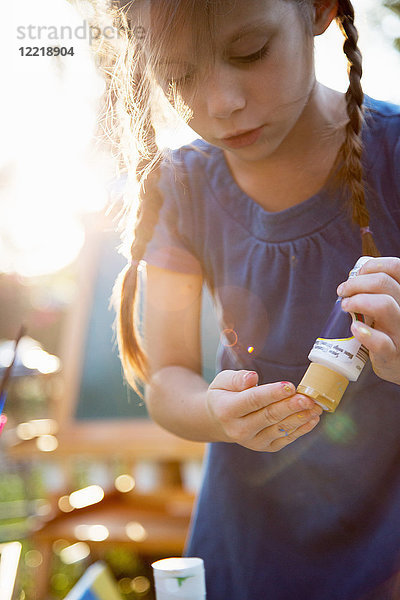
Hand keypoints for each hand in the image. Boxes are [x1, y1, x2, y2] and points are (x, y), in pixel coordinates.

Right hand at [206, 370, 321, 451]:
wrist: (219, 421)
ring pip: (280, 429)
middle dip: (290, 407)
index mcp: (226, 410)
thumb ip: (237, 379)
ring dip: (300, 418)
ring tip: (315, 407)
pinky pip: (285, 439)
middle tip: (308, 398)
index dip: (272, 393)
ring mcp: (252, 441)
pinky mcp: (265, 447)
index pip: (252, 401)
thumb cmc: (224, 394)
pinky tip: (313, 418)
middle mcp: (238, 429)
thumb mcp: (222, 381)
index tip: (290, 386)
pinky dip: (301, 429)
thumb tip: (252, 378)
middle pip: (268, 416)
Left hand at [337, 256, 399, 384]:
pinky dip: (365, 334)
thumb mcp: (389, 308)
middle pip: (384, 283)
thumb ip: (378, 292)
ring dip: (358, 301)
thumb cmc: (388, 331)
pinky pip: (382, 343)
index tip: (357, 274)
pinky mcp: (393, 355)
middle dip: (356, 283)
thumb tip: (355, 276)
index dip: (373, 266)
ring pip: (384, 305)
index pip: (396, 268)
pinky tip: (355, 328)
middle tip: (343, 291)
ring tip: (346, 306)